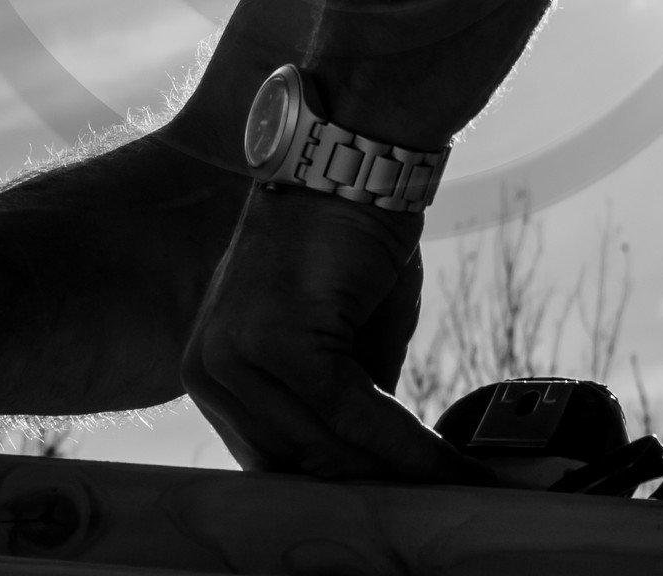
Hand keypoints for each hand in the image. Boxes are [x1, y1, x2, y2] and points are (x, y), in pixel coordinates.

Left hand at [182, 184, 488, 481]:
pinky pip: (357, 415)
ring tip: (454, 490)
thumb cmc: (346, 231)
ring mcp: (238, 356)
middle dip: (372, 487)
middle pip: (301, 459)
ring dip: (399, 473)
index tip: (390, 509)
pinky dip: (410, 446)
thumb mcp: (336, 333)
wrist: (351, 154)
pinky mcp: (283, 346)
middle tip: (430, 508)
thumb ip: (340, 400)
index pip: (273, 453)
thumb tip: (373, 468)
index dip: (337, 485)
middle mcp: (208, 368)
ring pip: (332, 444)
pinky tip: (449, 465)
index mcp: (210, 368)